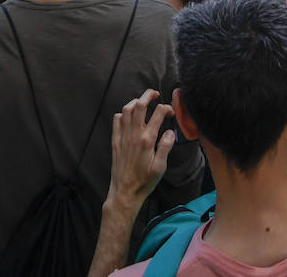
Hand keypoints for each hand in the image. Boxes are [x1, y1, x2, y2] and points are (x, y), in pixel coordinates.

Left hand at [105, 89, 175, 210]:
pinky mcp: (115, 141)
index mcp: (147, 140)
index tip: (170, 113)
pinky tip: (129, 117)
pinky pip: (116, 120)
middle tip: (155, 94)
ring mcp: (123, 137)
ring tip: (143, 102)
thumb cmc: (145, 181)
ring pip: (127, 109)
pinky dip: (123, 114)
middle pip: (140, 105)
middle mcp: (134, 135)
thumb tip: (169, 132)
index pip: (158, 113)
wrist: (125, 192)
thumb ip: (165, 147)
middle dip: (148, 95)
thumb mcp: (161, 167)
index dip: (166, 108)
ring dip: (135, 102)